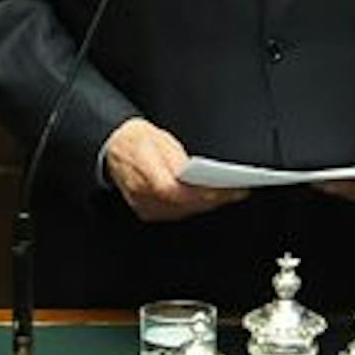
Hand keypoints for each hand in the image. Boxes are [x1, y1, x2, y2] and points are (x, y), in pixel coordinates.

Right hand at [101, 117, 243, 222]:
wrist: (117, 149)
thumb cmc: (139, 142)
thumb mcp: (161, 140)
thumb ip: (179, 161)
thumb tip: (199, 176)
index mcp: (145, 173)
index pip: (175, 191)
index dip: (202, 193)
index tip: (225, 189)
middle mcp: (143, 195)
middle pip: (184, 205)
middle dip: (213, 199)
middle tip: (237, 192)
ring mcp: (145, 207)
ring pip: (183, 212)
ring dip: (207, 205)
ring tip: (229, 196)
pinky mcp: (148, 213)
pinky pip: (177, 214)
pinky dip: (195, 207)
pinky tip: (211, 200)